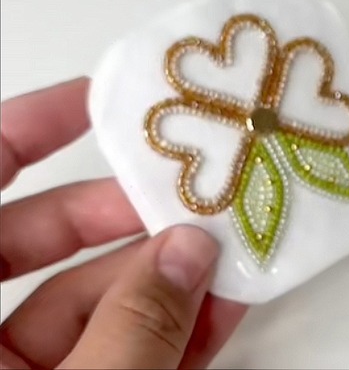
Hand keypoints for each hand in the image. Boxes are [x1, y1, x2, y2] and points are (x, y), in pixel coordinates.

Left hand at [0, 78, 246, 368]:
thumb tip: (187, 255)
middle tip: (186, 198)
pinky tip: (216, 312)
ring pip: (84, 303)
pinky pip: (110, 353)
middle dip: (121, 216)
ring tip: (225, 258)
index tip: (94, 101)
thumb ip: (130, 329)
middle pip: (36, 240)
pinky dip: (164, 336)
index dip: (26, 129)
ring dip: (162, 282)